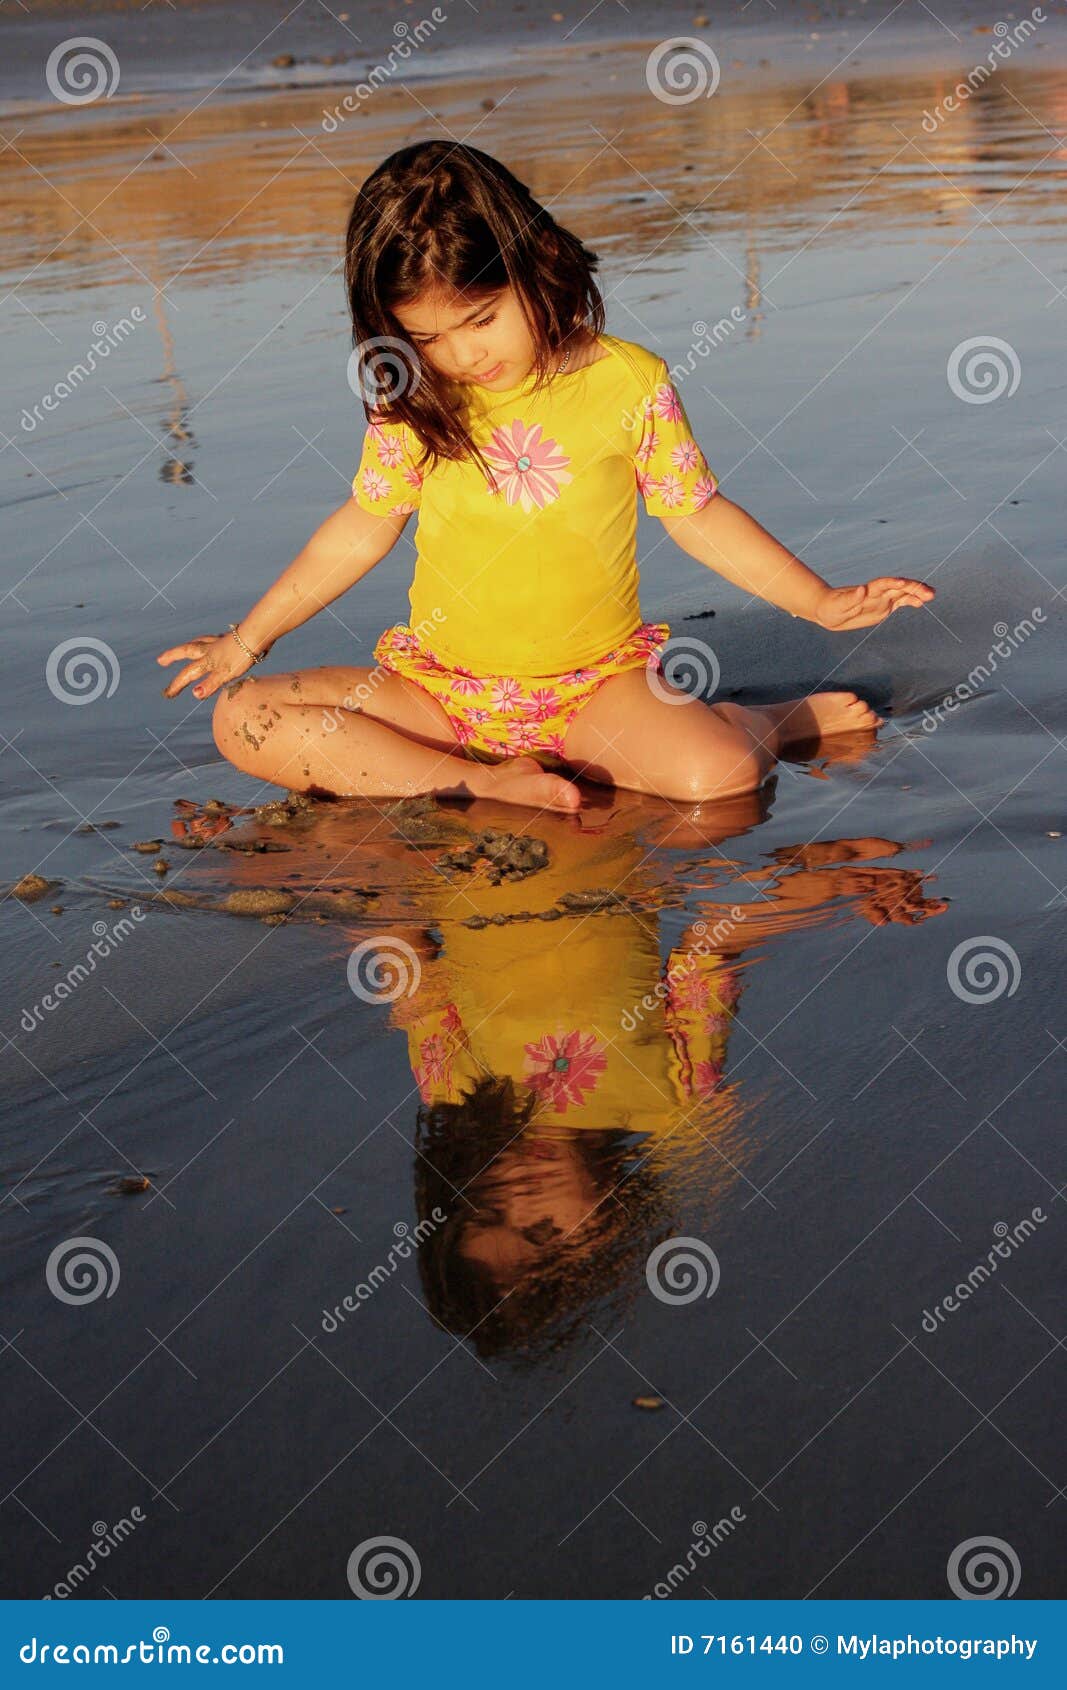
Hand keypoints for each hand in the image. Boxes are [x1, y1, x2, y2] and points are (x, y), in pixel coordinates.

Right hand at [156, 630, 265, 699]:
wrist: (257, 635)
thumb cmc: (242, 656)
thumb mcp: (226, 673)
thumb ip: (210, 684)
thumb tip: (195, 694)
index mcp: (207, 660)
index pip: (188, 674)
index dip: (177, 684)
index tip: (168, 694)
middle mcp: (209, 649)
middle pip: (185, 651)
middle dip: (172, 657)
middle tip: (160, 660)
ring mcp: (218, 642)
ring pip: (197, 643)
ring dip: (187, 647)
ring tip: (182, 650)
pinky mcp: (229, 638)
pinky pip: (212, 639)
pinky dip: (206, 641)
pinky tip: (211, 642)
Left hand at [814, 576, 933, 631]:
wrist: (828, 610)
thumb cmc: (830, 607)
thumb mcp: (838, 606)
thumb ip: (851, 598)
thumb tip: (861, 589)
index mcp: (867, 591)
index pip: (884, 584)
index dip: (895, 583)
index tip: (905, 583)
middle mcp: (877, 592)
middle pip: (898, 587)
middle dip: (913, 588)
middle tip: (929, 593)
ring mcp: (882, 598)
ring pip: (902, 593)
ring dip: (916, 593)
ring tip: (931, 595)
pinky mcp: (883, 607)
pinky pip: (900, 601)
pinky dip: (911, 601)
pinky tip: (921, 603)